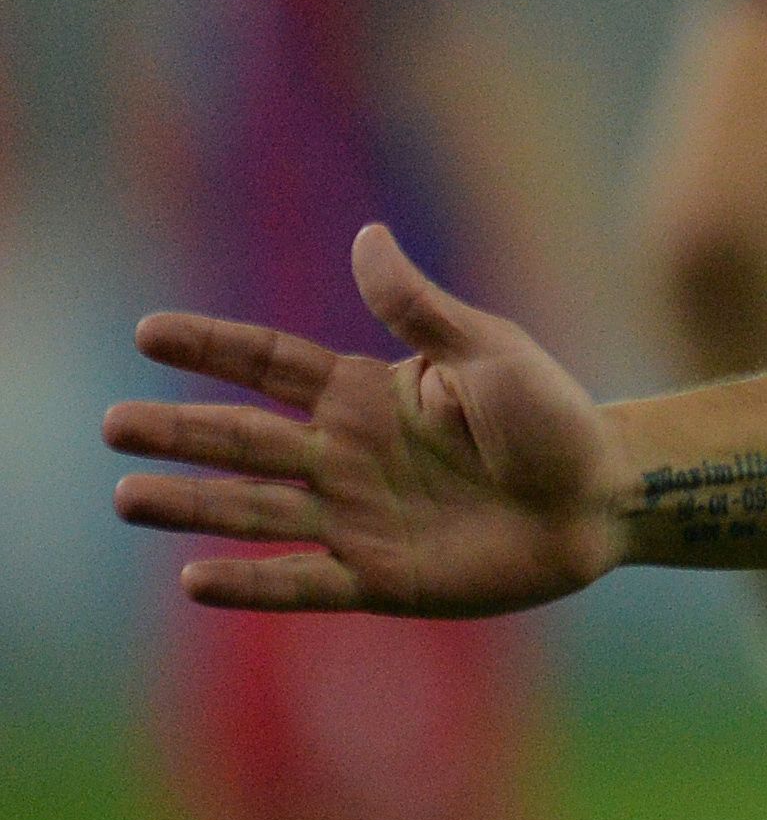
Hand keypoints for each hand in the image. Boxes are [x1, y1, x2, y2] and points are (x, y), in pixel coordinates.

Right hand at [107, 225, 630, 616]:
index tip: (148, 331)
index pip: (270, 364)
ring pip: (256, 510)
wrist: (603, 499)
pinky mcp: (381, 578)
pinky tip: (195, 579)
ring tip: (129, 496)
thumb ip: (419, 308)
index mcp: (366, 396)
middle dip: (178, 431)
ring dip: (192, 505)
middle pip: (243, 441)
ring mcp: (356, 519)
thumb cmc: (552, 416)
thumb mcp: (488, 350)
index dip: (212, 347)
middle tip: (110, 424)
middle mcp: (345, 458)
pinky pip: (304, 580)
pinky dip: (253, 582)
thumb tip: (366, 237)